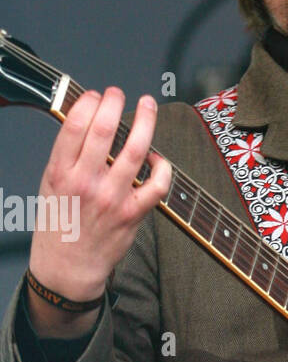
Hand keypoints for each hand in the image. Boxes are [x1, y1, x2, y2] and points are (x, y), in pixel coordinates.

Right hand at [27, 87, 170, 328]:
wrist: (68, 268)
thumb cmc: (60, 224)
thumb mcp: (50, 186)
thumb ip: (67, 156)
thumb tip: (86, 122)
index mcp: (60, 172)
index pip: (75, 124)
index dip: (89, 102)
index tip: (96, 95)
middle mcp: (85, 182)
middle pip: (105, 129)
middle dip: (115, 102)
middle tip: (119, 93)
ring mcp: (111, 198)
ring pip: (136, 150)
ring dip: (146, 121)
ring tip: (148, 106)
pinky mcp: (133, 214)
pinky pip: (157, 184)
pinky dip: (163, 167)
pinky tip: (158, 159)